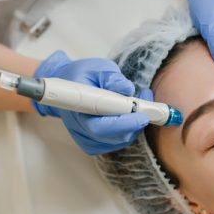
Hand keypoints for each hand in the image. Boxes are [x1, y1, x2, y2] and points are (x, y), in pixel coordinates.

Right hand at [33, 50, 150, 154]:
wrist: (66, 89)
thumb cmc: (82, 77)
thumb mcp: (96, 68)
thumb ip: (111, 77)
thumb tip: (127, 89)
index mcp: (78, 110)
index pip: (101, 126)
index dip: (124, 123)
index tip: (142, 115)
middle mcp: (81, 130)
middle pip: (115, 137)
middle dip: (136, 123)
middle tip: (147, 105)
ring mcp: (87, 140)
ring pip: (120, 140)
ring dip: (135, 124)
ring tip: (138, 103)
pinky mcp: (94, 145)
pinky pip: (118, 143)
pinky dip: (128, 130)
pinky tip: (128, 115)